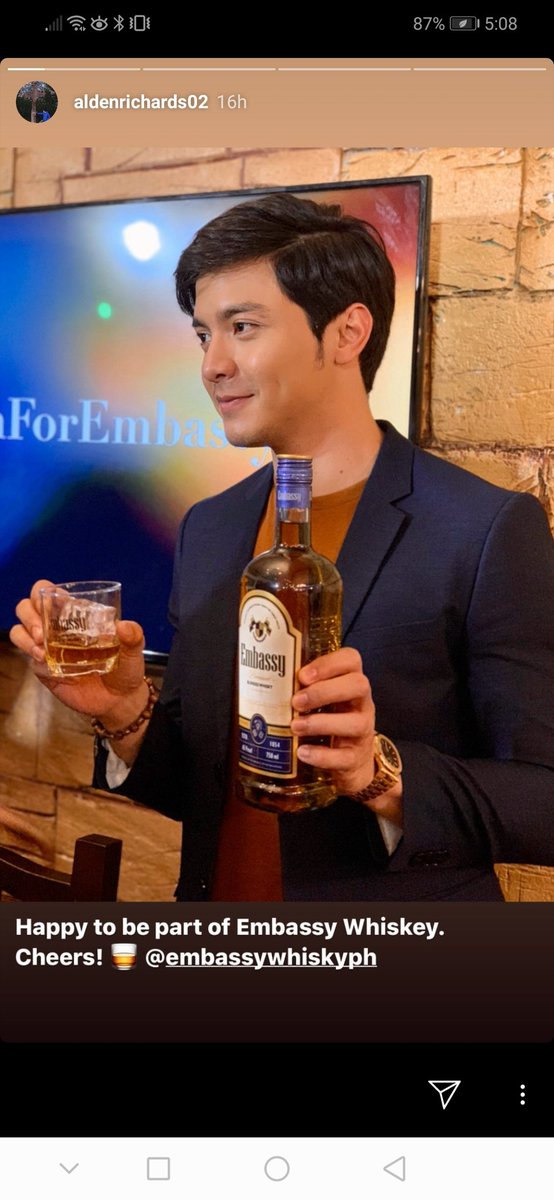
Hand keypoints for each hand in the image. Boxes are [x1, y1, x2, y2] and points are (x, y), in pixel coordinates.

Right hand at [10, 579, 146, 722]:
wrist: (119, 701)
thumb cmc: (125, 668)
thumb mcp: (134, 650)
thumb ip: (133, 636)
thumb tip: (124, 626)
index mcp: (76, 615)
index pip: (49, 593)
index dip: (43, 592)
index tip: (53, 602)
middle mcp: (57, 628)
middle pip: (26, 608)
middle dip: (29, 615)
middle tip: (42, 631)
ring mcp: (48, 649)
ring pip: (19, 632)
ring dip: (25, 636)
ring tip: (42, 647)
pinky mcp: (45, 670)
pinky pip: (29, 659)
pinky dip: (32, 657)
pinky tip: (46, 661)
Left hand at [291, 647, 402, 823]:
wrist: (350, 762)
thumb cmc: (328, 722)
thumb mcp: (320, 702)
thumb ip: (302, 689)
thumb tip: (263, 681)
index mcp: (350, 683)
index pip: (351, 660)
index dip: (329, 663)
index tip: (303, 675)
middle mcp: (361, 704)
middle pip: (358, 685)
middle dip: (324, 691)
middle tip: (296, 702)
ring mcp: (362, 732)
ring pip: (356, 722)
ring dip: (321, 723)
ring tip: (295, 726)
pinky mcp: (356, 758)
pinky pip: (345, 757)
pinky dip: (322, 755)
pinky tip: (302, 752)